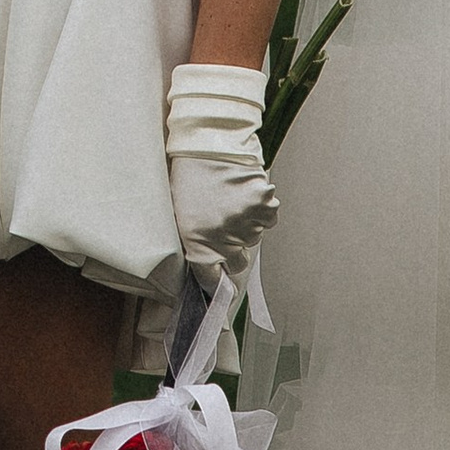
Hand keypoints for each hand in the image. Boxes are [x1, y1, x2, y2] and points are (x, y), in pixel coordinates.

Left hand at [169, 144, 278, 289]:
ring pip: (254, 238)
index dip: (217, 290)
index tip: (221, 308)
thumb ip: (197, 242)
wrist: (209, 141)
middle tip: (224, 223)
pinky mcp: (265, 207)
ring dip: (247, 225)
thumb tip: (213, 265)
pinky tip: (246, 192)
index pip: (210, 279)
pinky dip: (261, 210)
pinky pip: (268, 220)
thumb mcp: (181, 213)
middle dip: (233, 248)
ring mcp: (247, 224)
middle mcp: (223, 239)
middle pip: (238, 261)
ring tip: (231, 198)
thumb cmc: (189, 174)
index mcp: (197, 242)